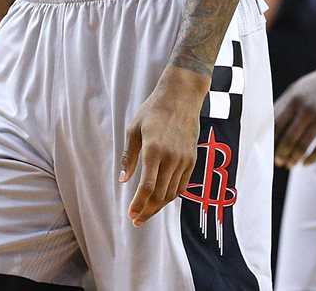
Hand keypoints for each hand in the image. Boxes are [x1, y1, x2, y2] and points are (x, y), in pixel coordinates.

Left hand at [119, 67, 207, 226]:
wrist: (181, 97)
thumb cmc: (153, 110)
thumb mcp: (133, 129)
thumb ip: (128, 157)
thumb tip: (123, 180)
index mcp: (153, 150)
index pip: (147, 187)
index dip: (139, 204)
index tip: (132, 215)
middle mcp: (171, 157)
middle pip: (160, 194)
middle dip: (147, 210)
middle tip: (136, 219)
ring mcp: (184, 159)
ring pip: (172, 192)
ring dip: (159, 205)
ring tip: (147, 211)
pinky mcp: (192, 159)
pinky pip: (183, 184)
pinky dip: (172, 195)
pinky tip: (162, 198)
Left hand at [273, 59, 315, 167]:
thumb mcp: (299, 88)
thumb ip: (284, 105)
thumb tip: (268, 125)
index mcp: (294, 98)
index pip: (276, 124)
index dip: (270, 139)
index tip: (266, 150)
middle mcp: (307, 108)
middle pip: (289, 137)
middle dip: (281, 153)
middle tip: (278, 162)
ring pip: (303, 145)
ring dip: (294, 158)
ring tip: (289, 165)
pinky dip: (311, 158)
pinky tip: (305, 163)